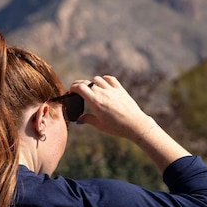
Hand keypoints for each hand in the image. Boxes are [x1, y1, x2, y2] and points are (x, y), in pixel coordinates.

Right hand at [70, 75, 190, 170]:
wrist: (135, 124)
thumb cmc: (117, 127)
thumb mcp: (100, 125)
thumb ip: (88, 119)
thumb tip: (79, 119)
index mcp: (95, 102)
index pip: (80, 87)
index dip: (73, 87)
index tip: (71, 91)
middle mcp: (103, 93)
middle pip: (86, 82)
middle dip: (79, 84)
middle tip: (77, 90)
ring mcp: (112, 90)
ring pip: (97, 79)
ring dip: (91, 82)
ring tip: (90, 89)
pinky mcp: (120, 90)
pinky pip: (110, 79)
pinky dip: (104, 79)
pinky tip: (102, 84)